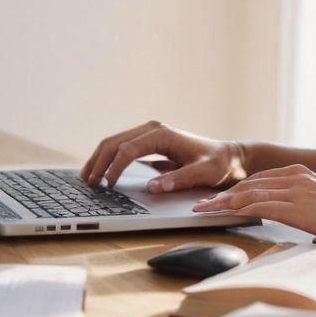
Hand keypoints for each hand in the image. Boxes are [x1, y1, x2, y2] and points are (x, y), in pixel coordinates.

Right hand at [79, 120, 247, 190]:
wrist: (229, 157)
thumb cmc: (219, 164)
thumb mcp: (204, 173)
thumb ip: (180, 179)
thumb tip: (153, 186)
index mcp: (162, 135)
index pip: (128, 149)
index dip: (114, 167)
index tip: (106, 185)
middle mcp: (153, 130)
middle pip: (115, 142)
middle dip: (98, 161)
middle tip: (87, 182)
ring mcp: (150, 135)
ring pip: (115, 142)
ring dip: (98, 158)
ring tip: (86, 177)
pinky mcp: (150, 144)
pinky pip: (122, 148)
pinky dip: (108, 158)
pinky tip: (100, 171)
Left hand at [191, 164, 315, 241]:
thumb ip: (307, 207)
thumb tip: (299, 222)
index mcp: (301, 174)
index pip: (260, 180)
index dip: (237, 189)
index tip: (220, 198)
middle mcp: (294, 177)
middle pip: (248, 184)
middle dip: (223, 195)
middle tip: (201, 204)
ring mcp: (294, 190)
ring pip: (248, 193)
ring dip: (222, 202)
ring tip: (203, 210)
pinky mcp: (296, 207)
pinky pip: (258, 206)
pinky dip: (237, 209)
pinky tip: (224, 214)